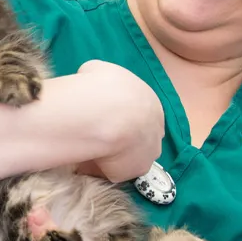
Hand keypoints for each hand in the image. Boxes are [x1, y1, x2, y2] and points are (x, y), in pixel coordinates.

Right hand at [75, 60, 163, 182]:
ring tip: (87, 148)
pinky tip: (84, 158)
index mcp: (150, 103)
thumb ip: (100, 79)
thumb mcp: (98, 70)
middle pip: (138, 137)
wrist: (106, 114)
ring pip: (128, 155)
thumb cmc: (102, 87)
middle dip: (120, 137)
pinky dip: (100, 167)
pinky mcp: (135, 170)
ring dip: (111, 154)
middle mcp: (157, 128)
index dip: (117, 116)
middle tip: (95, 134)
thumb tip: (91, 84)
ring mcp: (149, 152)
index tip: (99, 117)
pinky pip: (114, 170)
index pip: (137, 113)